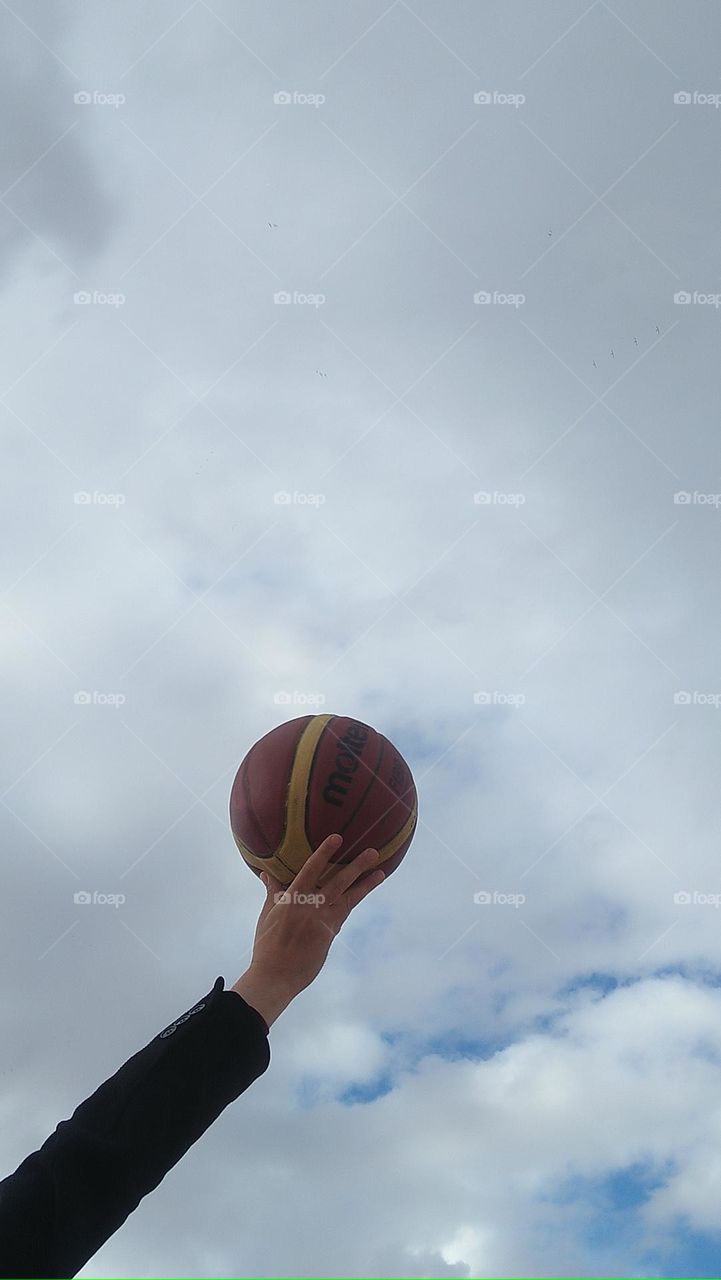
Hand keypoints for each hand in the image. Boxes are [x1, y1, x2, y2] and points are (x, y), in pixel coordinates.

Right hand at [230, 834, 384, 1026]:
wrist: (276, 975)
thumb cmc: (267, 945)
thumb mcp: (267, 915)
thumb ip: (273, 893)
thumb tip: (266, 874)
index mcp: (292, 899)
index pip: (310, 870)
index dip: (324, 853)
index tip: (337, 838)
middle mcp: (311, 907)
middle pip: (338, 882)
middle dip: (357, 866)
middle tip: (373, 852)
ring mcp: (323, 921)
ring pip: (349, 898)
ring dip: (366, 884)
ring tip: (380, 871)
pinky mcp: (330, 934)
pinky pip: (345, 912)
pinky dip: (354, 900)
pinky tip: (365, 890)